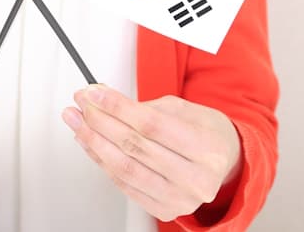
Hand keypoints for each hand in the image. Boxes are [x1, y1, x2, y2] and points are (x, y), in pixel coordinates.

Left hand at [62, 85, 240, 221]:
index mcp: (207, 147)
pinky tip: (91, 143)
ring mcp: (181, 199)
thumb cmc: (206, 133)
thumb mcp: (186, 109)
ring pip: (124, 168)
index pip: (151, 124)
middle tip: (82, 103)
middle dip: (100, 121)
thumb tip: (103, 100)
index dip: (117, 107)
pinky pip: (124, 184)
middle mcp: (197, 178)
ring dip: (93, 142)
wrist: (225, 163)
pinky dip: (102, 162)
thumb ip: (146, 107)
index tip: (94, 93)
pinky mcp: (165, 210)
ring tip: (77, 122)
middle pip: (135, 146)